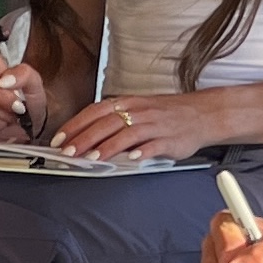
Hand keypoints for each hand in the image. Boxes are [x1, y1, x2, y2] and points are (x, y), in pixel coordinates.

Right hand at [0, 49, 42, 142]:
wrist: (30, 127)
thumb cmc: (27, 101)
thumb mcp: (33, 83)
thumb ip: (23, 73)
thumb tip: (6, 80)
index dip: (4, 74)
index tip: (15, 85)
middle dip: (1, 94)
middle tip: (16, 104)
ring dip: (2, 112)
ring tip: (10, 115)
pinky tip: (2, 124)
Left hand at [48, 88, 229, 161]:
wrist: (202, 113)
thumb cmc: (166, 114)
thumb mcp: (137, 111)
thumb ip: (113, 122)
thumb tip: (84, 138)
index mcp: (127, 103)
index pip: (95, 112)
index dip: (75, 125)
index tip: (60, 139)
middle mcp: (138, 111)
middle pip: (106, 124)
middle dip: (84, 139)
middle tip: (68, 153)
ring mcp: (154, 125)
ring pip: (126, 133)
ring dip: (107, 146)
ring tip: (92, 158)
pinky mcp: (169, 139)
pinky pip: (153, 144)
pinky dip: (142, 151)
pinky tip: (132, 159)